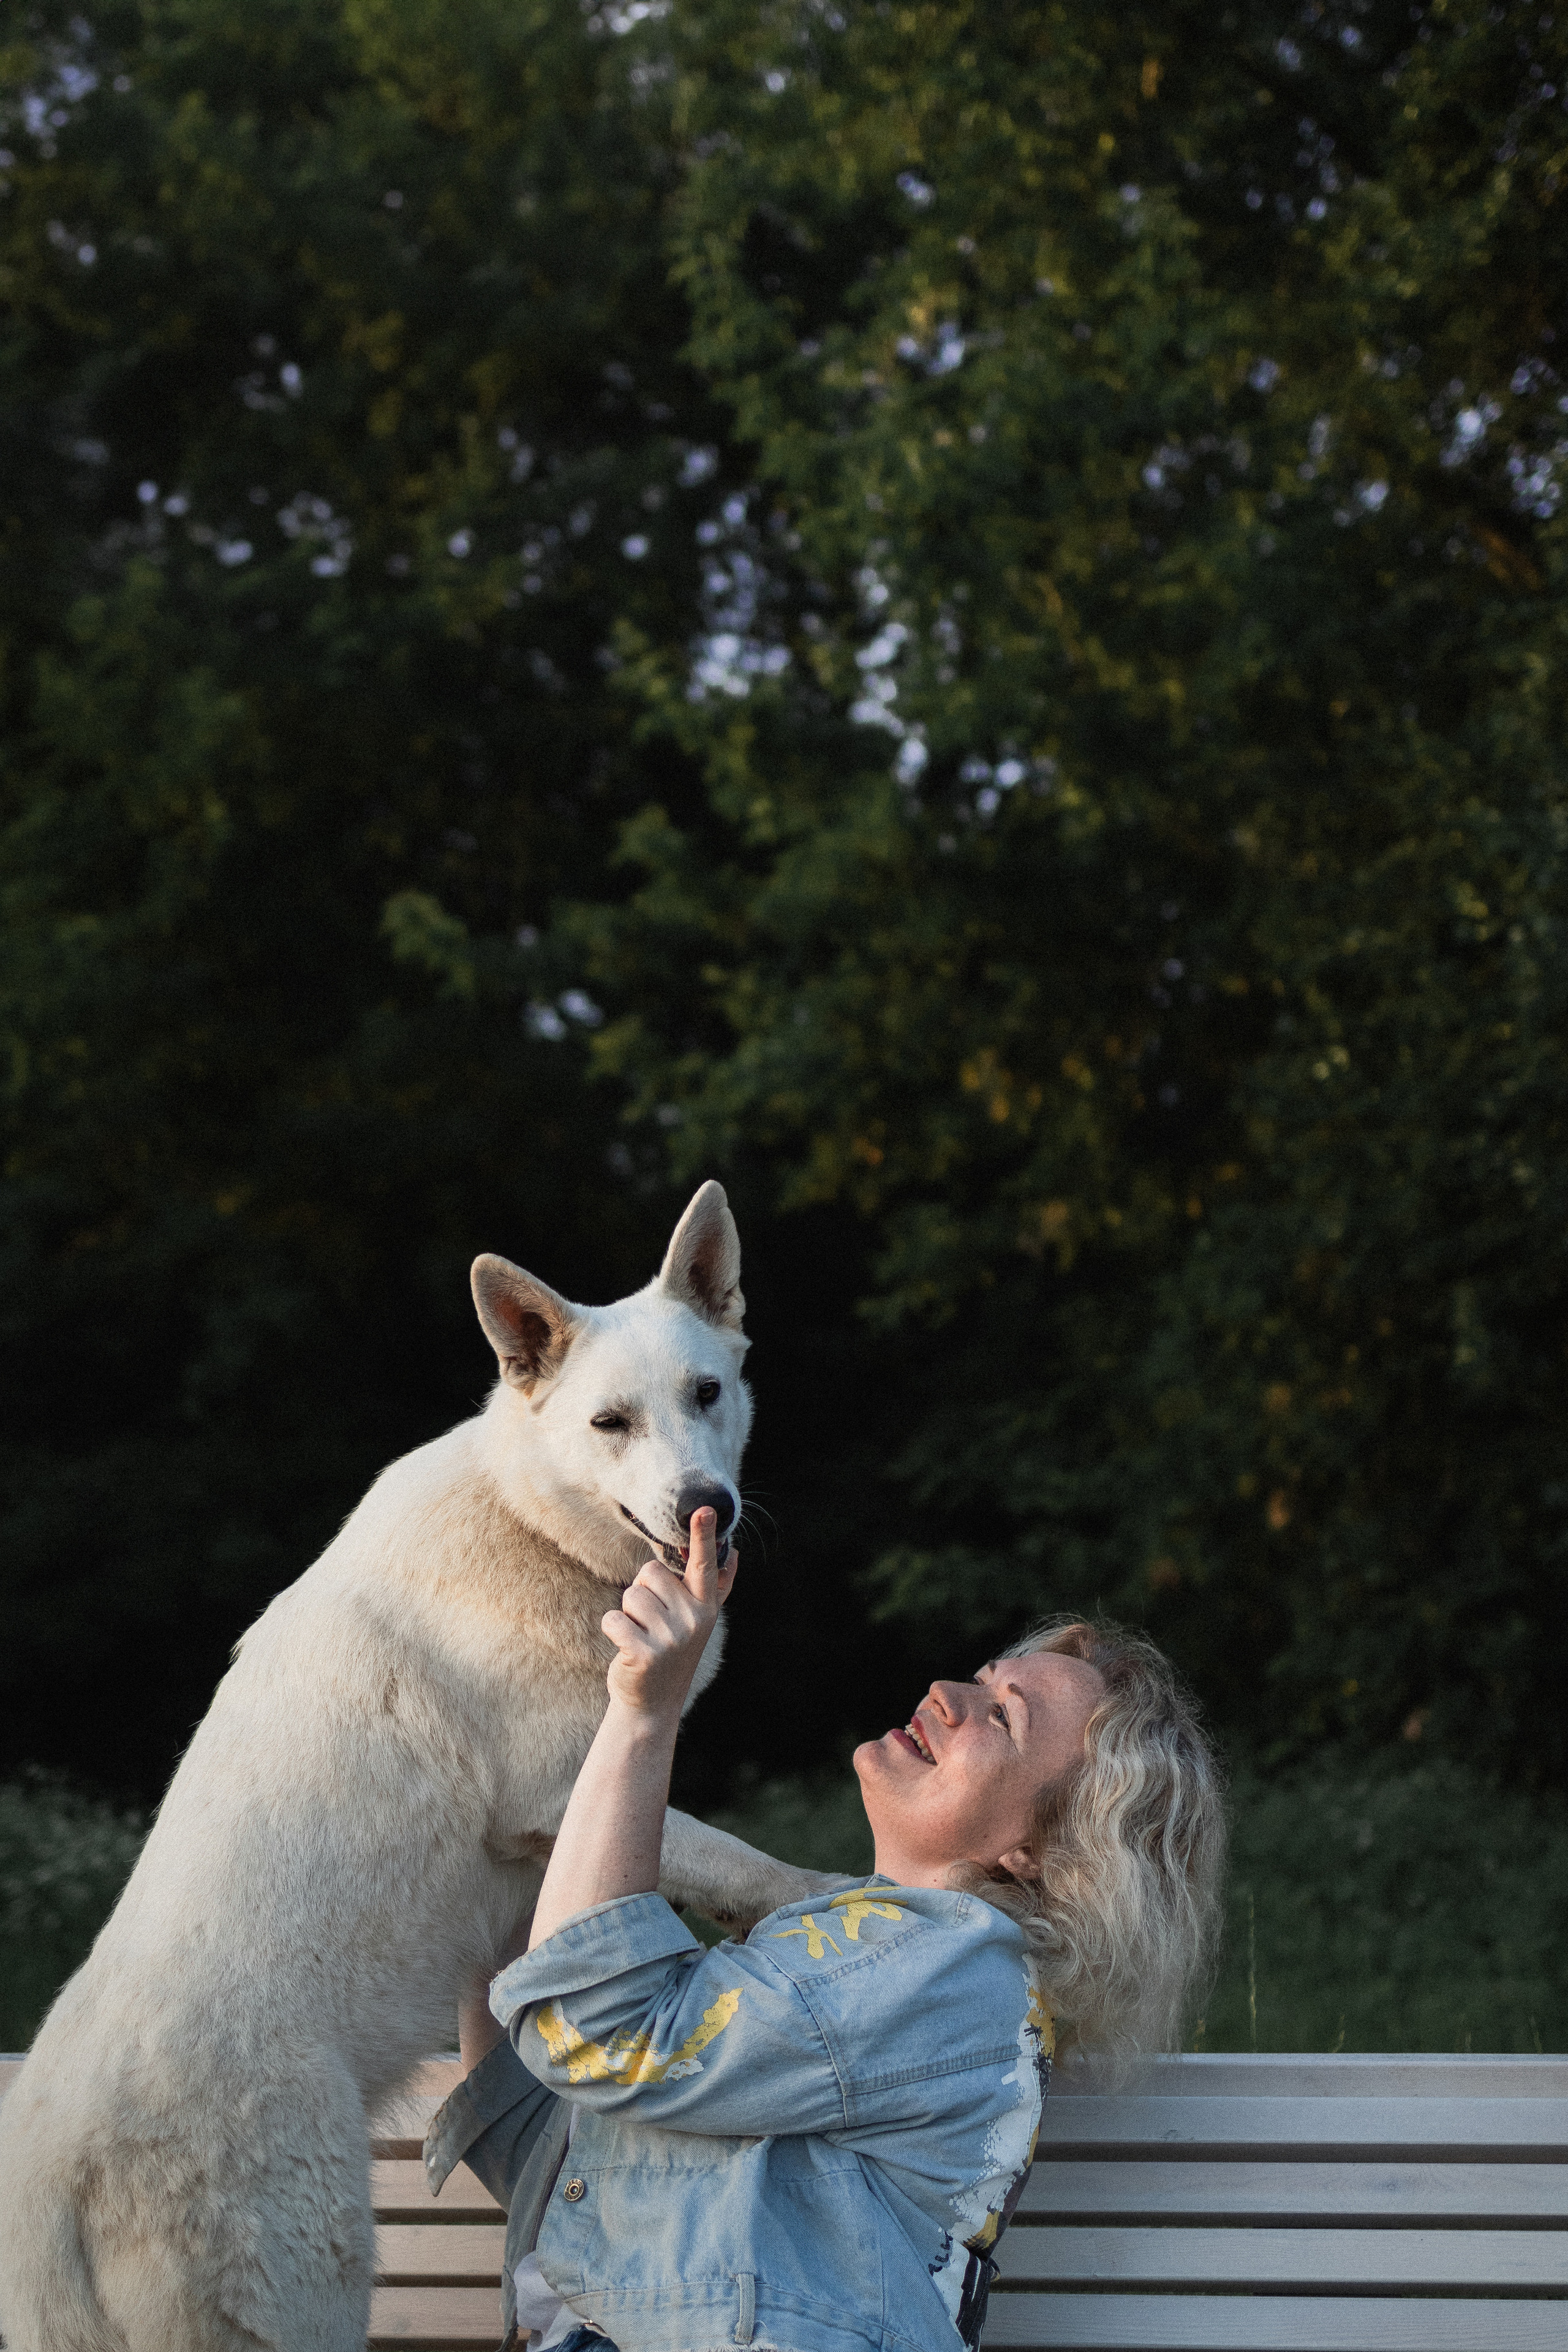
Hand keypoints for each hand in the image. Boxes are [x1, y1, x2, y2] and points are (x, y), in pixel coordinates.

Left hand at [601, 1507, 736, 1720]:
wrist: (652, 1704)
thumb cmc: (670, 1651)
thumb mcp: (697, 1621)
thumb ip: (713, 1587)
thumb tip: (735, 1553)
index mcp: (706, 1607)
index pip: (704, 1564)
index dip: (703, 1536)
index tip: (702, 1509)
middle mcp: (694, 1620)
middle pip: (650, 1573)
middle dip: (643, 1591)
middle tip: (653, 1622)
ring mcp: (670, 1639)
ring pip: (631, 1595)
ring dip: (628, 1613)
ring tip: (642, 1636)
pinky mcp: (644, 1654)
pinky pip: (614, 1618)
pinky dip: (613, 1629)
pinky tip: (626, 1648)